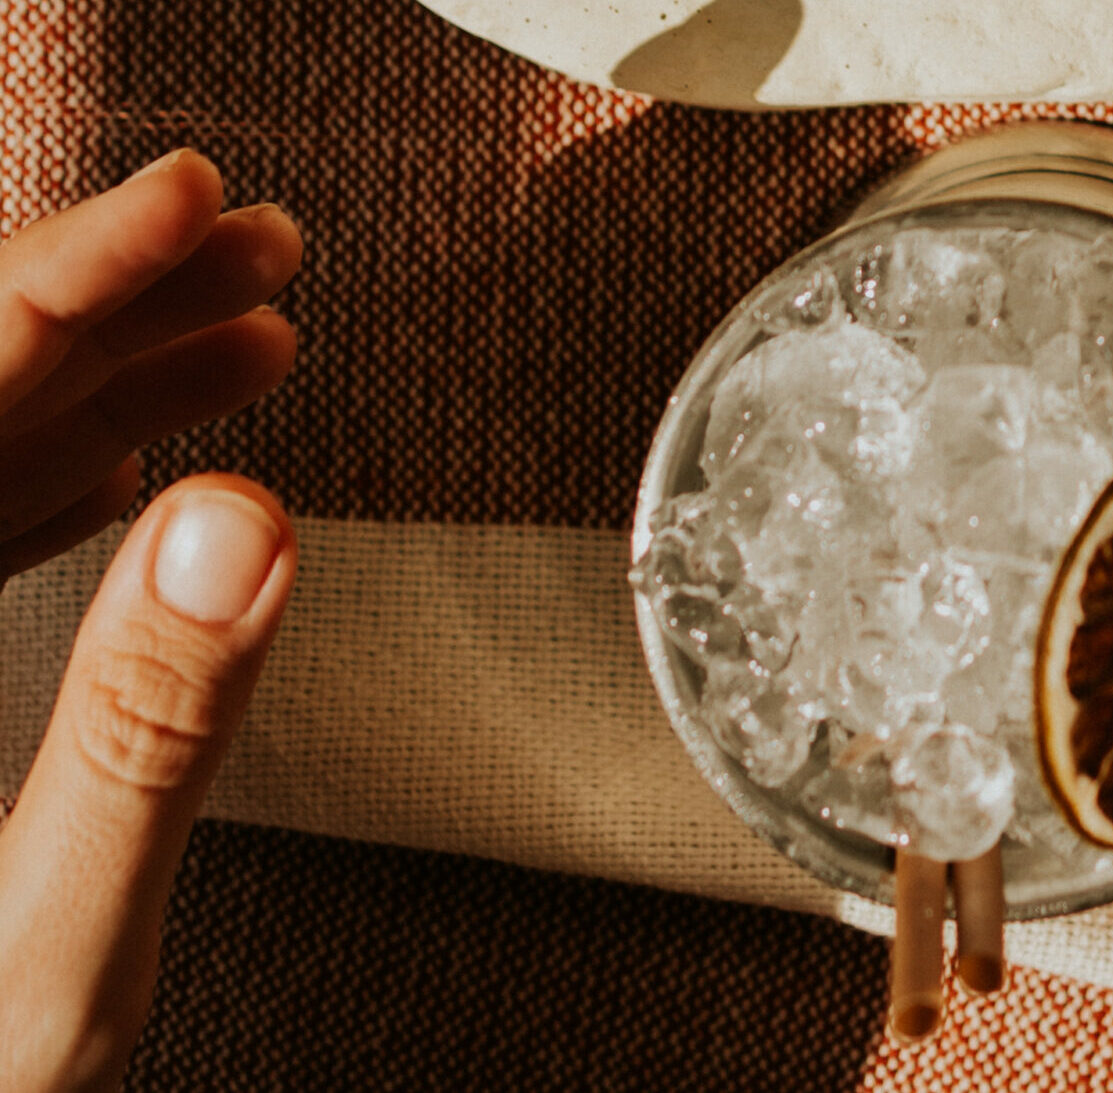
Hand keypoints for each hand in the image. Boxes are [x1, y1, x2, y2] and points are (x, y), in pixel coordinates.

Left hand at [0, 150, 301, 1092]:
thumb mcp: (47, 952)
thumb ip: (143, 732)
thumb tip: (241, 535)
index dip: (77, 276)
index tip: (189, 204)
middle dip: (114, 300)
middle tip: (250, 244)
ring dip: (108, 383)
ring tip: (248, 332)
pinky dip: (56, 486)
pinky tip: (144, 471)